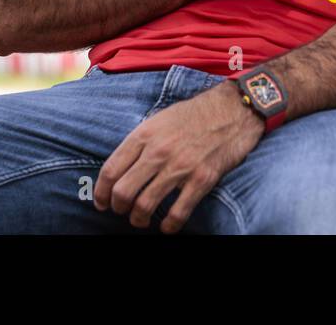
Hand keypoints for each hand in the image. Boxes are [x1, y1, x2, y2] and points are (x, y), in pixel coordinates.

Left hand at [93, 80, 263, 232]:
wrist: (233, 109)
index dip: (102, 191)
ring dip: (139, 218)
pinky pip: (178, 212)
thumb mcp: (160, 118)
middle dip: (118, 207)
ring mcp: (180, 166)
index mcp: (145, 134)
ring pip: (145, 205)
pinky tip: (167, 227)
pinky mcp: (201, 179)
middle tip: (121, 210)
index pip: (111, 169)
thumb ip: (141, 140)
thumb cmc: (195, 113)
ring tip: (140, 219)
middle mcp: (159, 151)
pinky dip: (169, 225)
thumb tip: (123, 165)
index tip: (102, 202)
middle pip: (124, 191)